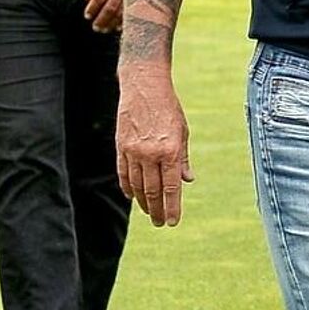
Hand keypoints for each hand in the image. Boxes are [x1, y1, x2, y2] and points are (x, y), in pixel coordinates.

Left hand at [83, 0, 127, 33]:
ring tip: (106, 29)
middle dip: (101, 20)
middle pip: (110, 8)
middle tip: (96, 28)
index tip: (88, 16)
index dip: (92, 8)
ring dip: (112, 23)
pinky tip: (120, 26)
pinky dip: (126, 21)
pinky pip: (134, 13)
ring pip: (121, 13)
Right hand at [117, 69, 193, 226]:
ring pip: (137, 185)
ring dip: (143, 202)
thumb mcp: (183, 132)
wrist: (144, 86)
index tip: (172, 222)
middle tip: (160, 223)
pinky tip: (131, 196)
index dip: (172, 207)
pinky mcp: (121, 146)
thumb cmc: (168, 108)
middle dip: (157, 210)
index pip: (171, 188)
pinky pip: (123, 173)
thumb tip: (187, 181)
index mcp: (170, 151)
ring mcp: (133, 151)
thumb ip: (183, 159)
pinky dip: (127, 187)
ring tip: (149, 212)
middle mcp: (151, 153)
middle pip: (153, 191)